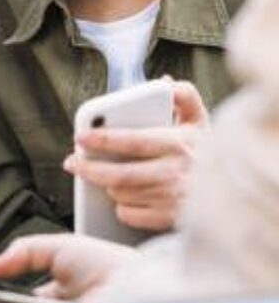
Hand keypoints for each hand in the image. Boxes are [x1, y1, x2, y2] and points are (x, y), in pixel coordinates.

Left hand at [64, 80, 208, 230]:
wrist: (230, 195)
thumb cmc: (206, 153)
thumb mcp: (200, 121)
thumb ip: (184, 97)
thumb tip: (166, 82)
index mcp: (179, 143)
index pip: (132, 141)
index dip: (102, 139)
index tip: (80, 136)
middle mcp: (175, 173)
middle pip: (119, 175)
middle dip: (88, 168)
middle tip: (71, 162)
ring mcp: (172, 199)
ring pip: (121, 194)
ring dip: (106, 185)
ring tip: (99, 174)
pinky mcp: (169, 220)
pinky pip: (130, 214)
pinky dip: (121, 205)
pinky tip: (123, 195)